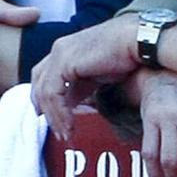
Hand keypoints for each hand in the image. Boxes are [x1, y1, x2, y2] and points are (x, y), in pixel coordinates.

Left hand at [31, 15, 141, 139]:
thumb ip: (80, 87)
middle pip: (38, 82)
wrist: (138, 42)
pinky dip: (60, 113)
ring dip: (55, 117)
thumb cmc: (125, 56)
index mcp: (66, 48)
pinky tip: (70, 125)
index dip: (43, 98)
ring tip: (66, 134)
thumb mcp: (97, 75)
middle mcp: (60, 48)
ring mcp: (60, 53)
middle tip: (58, 131)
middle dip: (45, 109)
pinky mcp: (66, 61)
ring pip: (45, 92)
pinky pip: (53, 94)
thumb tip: (70, 103)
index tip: (53, 119)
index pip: (43, 75)